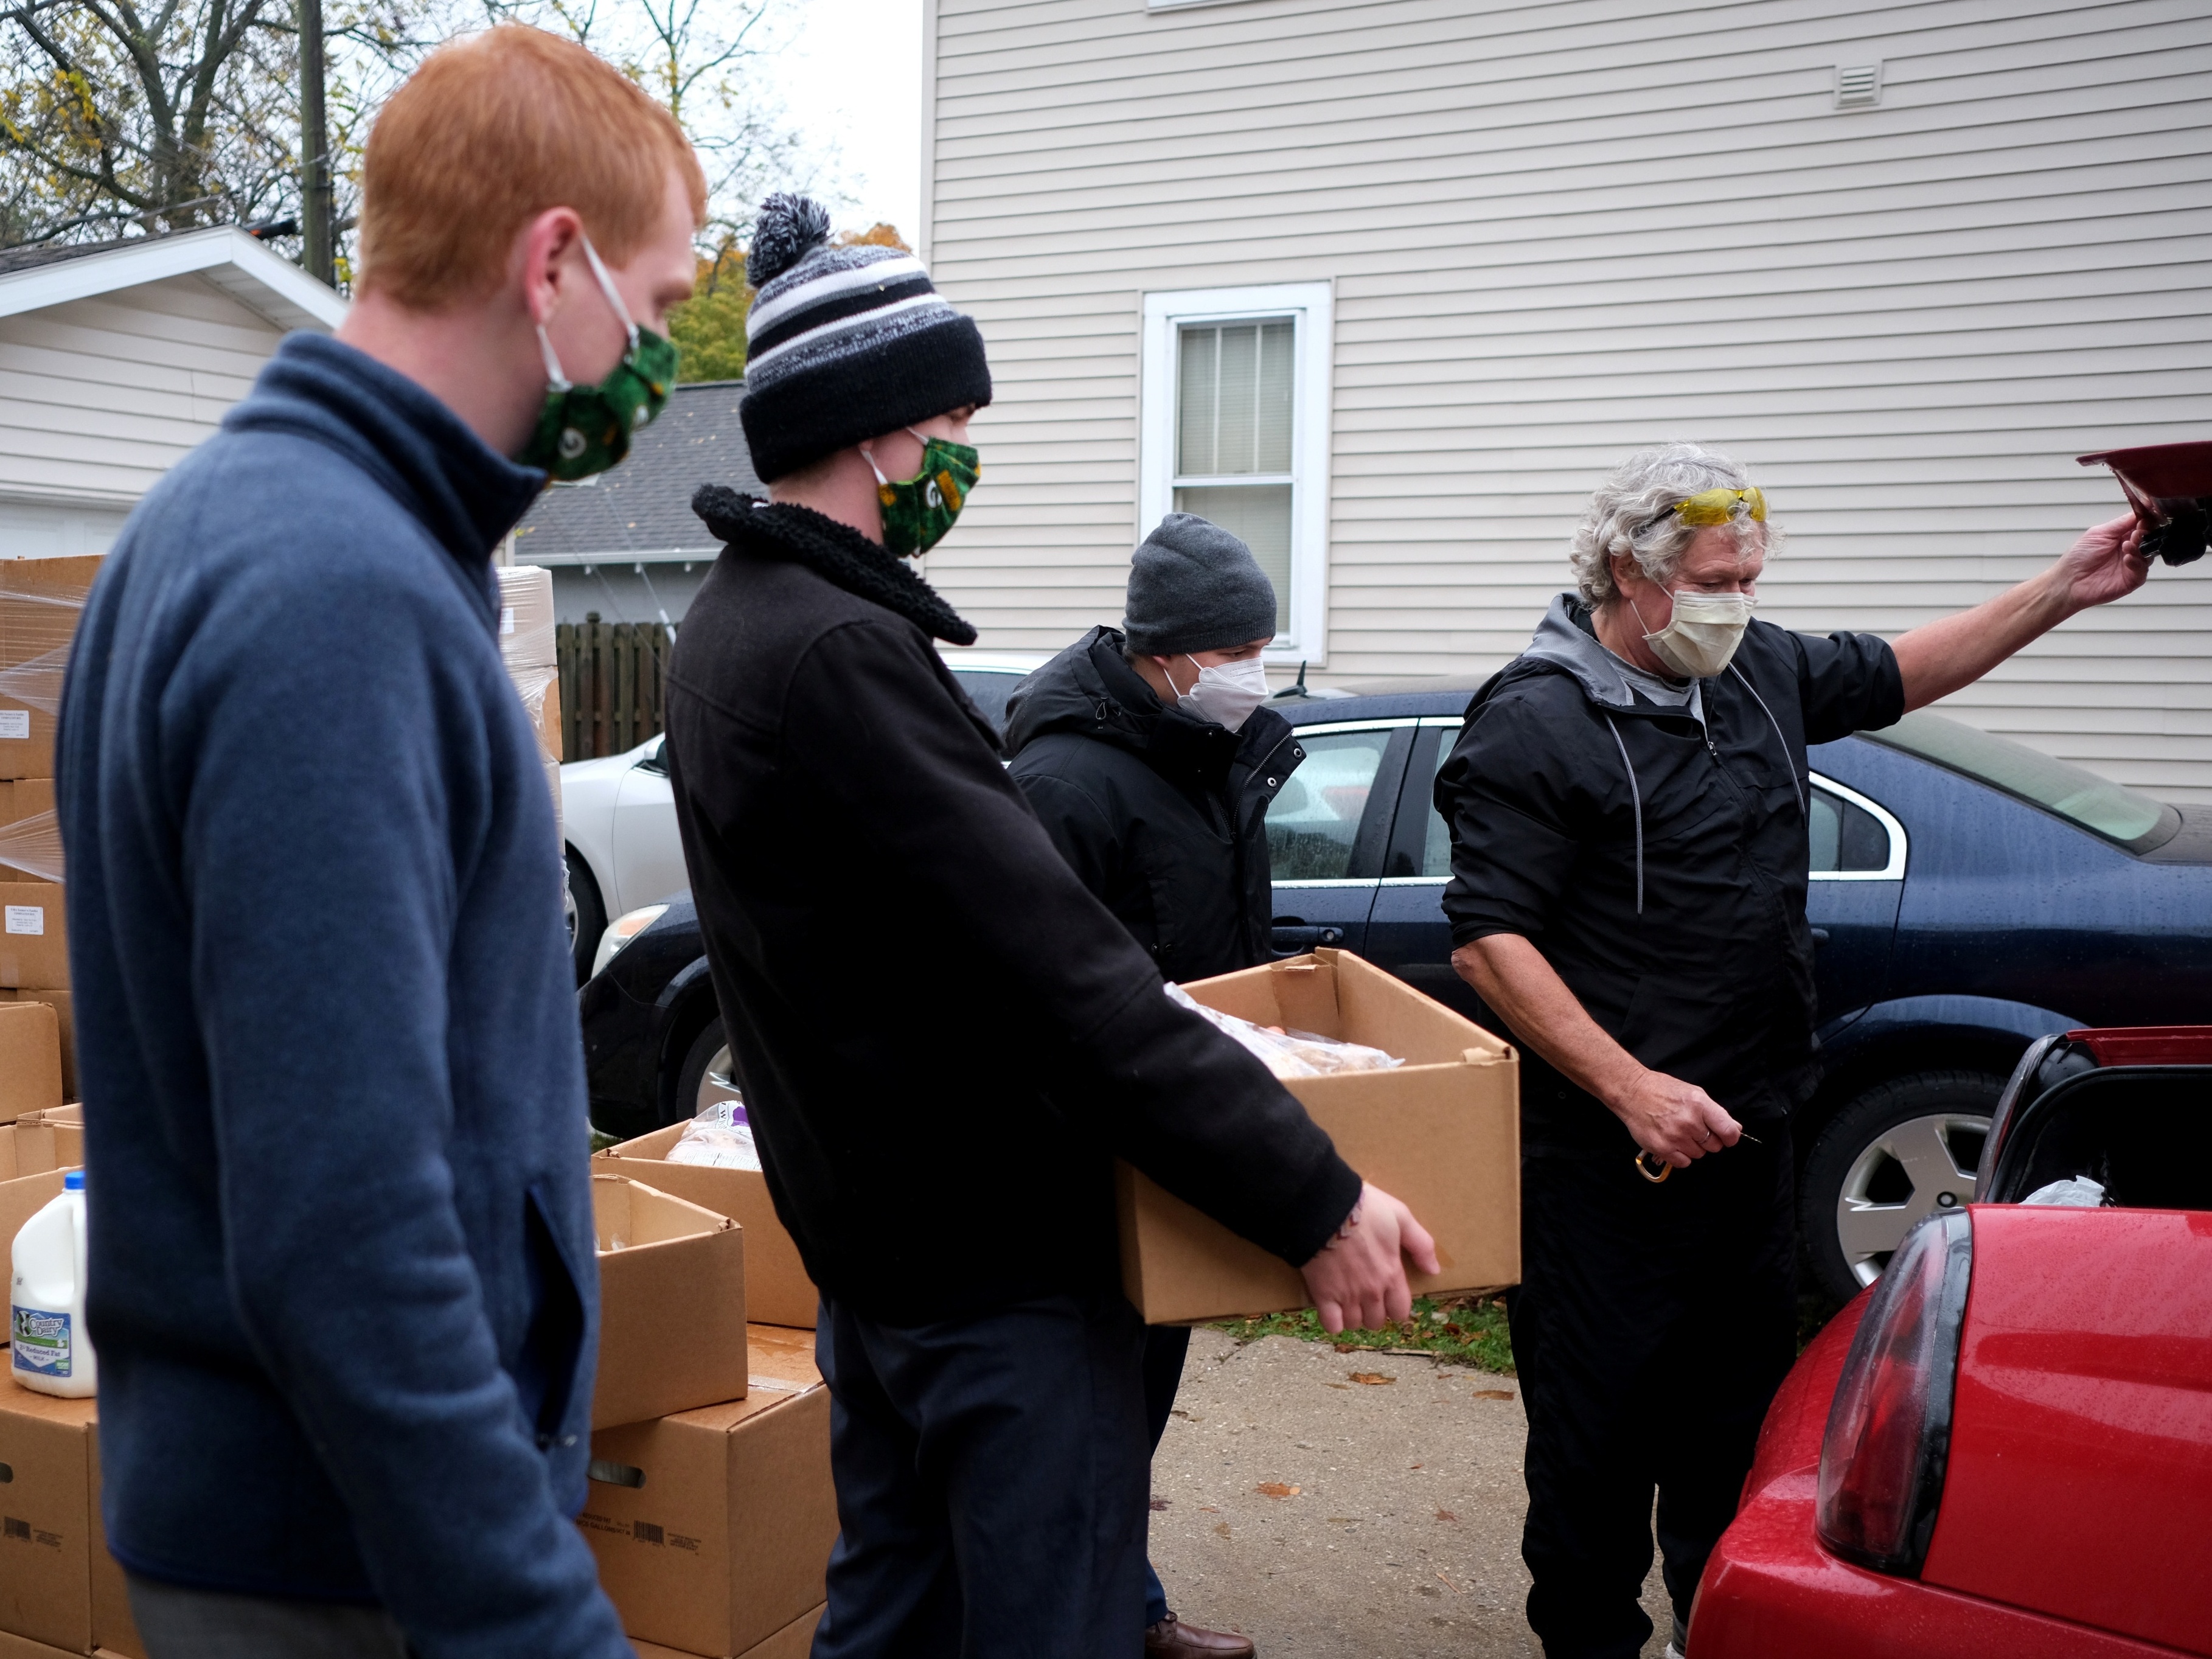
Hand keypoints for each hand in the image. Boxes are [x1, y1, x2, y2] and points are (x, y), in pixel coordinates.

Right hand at [1300, 1182, 1440, 1334]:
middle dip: (1374, 1313)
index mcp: (1392, 1275)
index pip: (1400, 1310)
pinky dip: (1333, 1322)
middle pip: (1376, 1320)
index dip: (1396, 1308)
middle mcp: (1371, 1292)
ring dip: (1354, 1316)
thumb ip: (1420, 1245)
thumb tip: (1433, 1270)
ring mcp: (1346, 1295)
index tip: (1388, 1298)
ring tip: (1348, 1302)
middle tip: (1366, 1297)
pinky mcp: (1322, 1294)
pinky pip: (1331, 1325)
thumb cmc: (1365, 1209)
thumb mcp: (1401, 1217)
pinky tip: (1332, 1310)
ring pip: (1355, 1324)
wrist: (1325, 1208)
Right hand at [1606, 1067, 1740, 1169]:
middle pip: (1714, 1146)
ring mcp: (1675, 1136)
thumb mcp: (1693, 1093)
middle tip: (1693, 1129)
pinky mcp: (1662, 1148)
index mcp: (1699, 1104)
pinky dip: (1680, 1155)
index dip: (1730, 1137)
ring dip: (1692, 1147)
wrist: (1632, 1092)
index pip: (1728, 1131)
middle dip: (1707, 1140)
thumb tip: (1735, 1129)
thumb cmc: (1663, 1090)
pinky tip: (1672, 1142)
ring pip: (1699, 1155)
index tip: (1726, 1137)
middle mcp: (1689, 1121)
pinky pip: (1683, 1162)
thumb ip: (1715, 1112)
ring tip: (1678, 1132)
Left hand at [2053, 514, 2149, 612]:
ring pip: (2148, 555)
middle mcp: (2129, 550)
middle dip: (2145, 534)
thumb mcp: (2098, 533)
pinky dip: (2137, 563)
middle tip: (2137, 532)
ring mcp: (2132, 565)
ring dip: (2140, 548)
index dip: (2145, 522)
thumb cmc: (2078, 557)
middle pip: (2149, 540)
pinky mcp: (2131, 580)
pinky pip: (2142, 571)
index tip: (2144, 519)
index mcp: (2122, 537)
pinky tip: (2127, 559)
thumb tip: (2138, 513)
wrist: (2068, 581)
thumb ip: (2120, 524)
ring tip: (2127, 545)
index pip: (2142, 526)